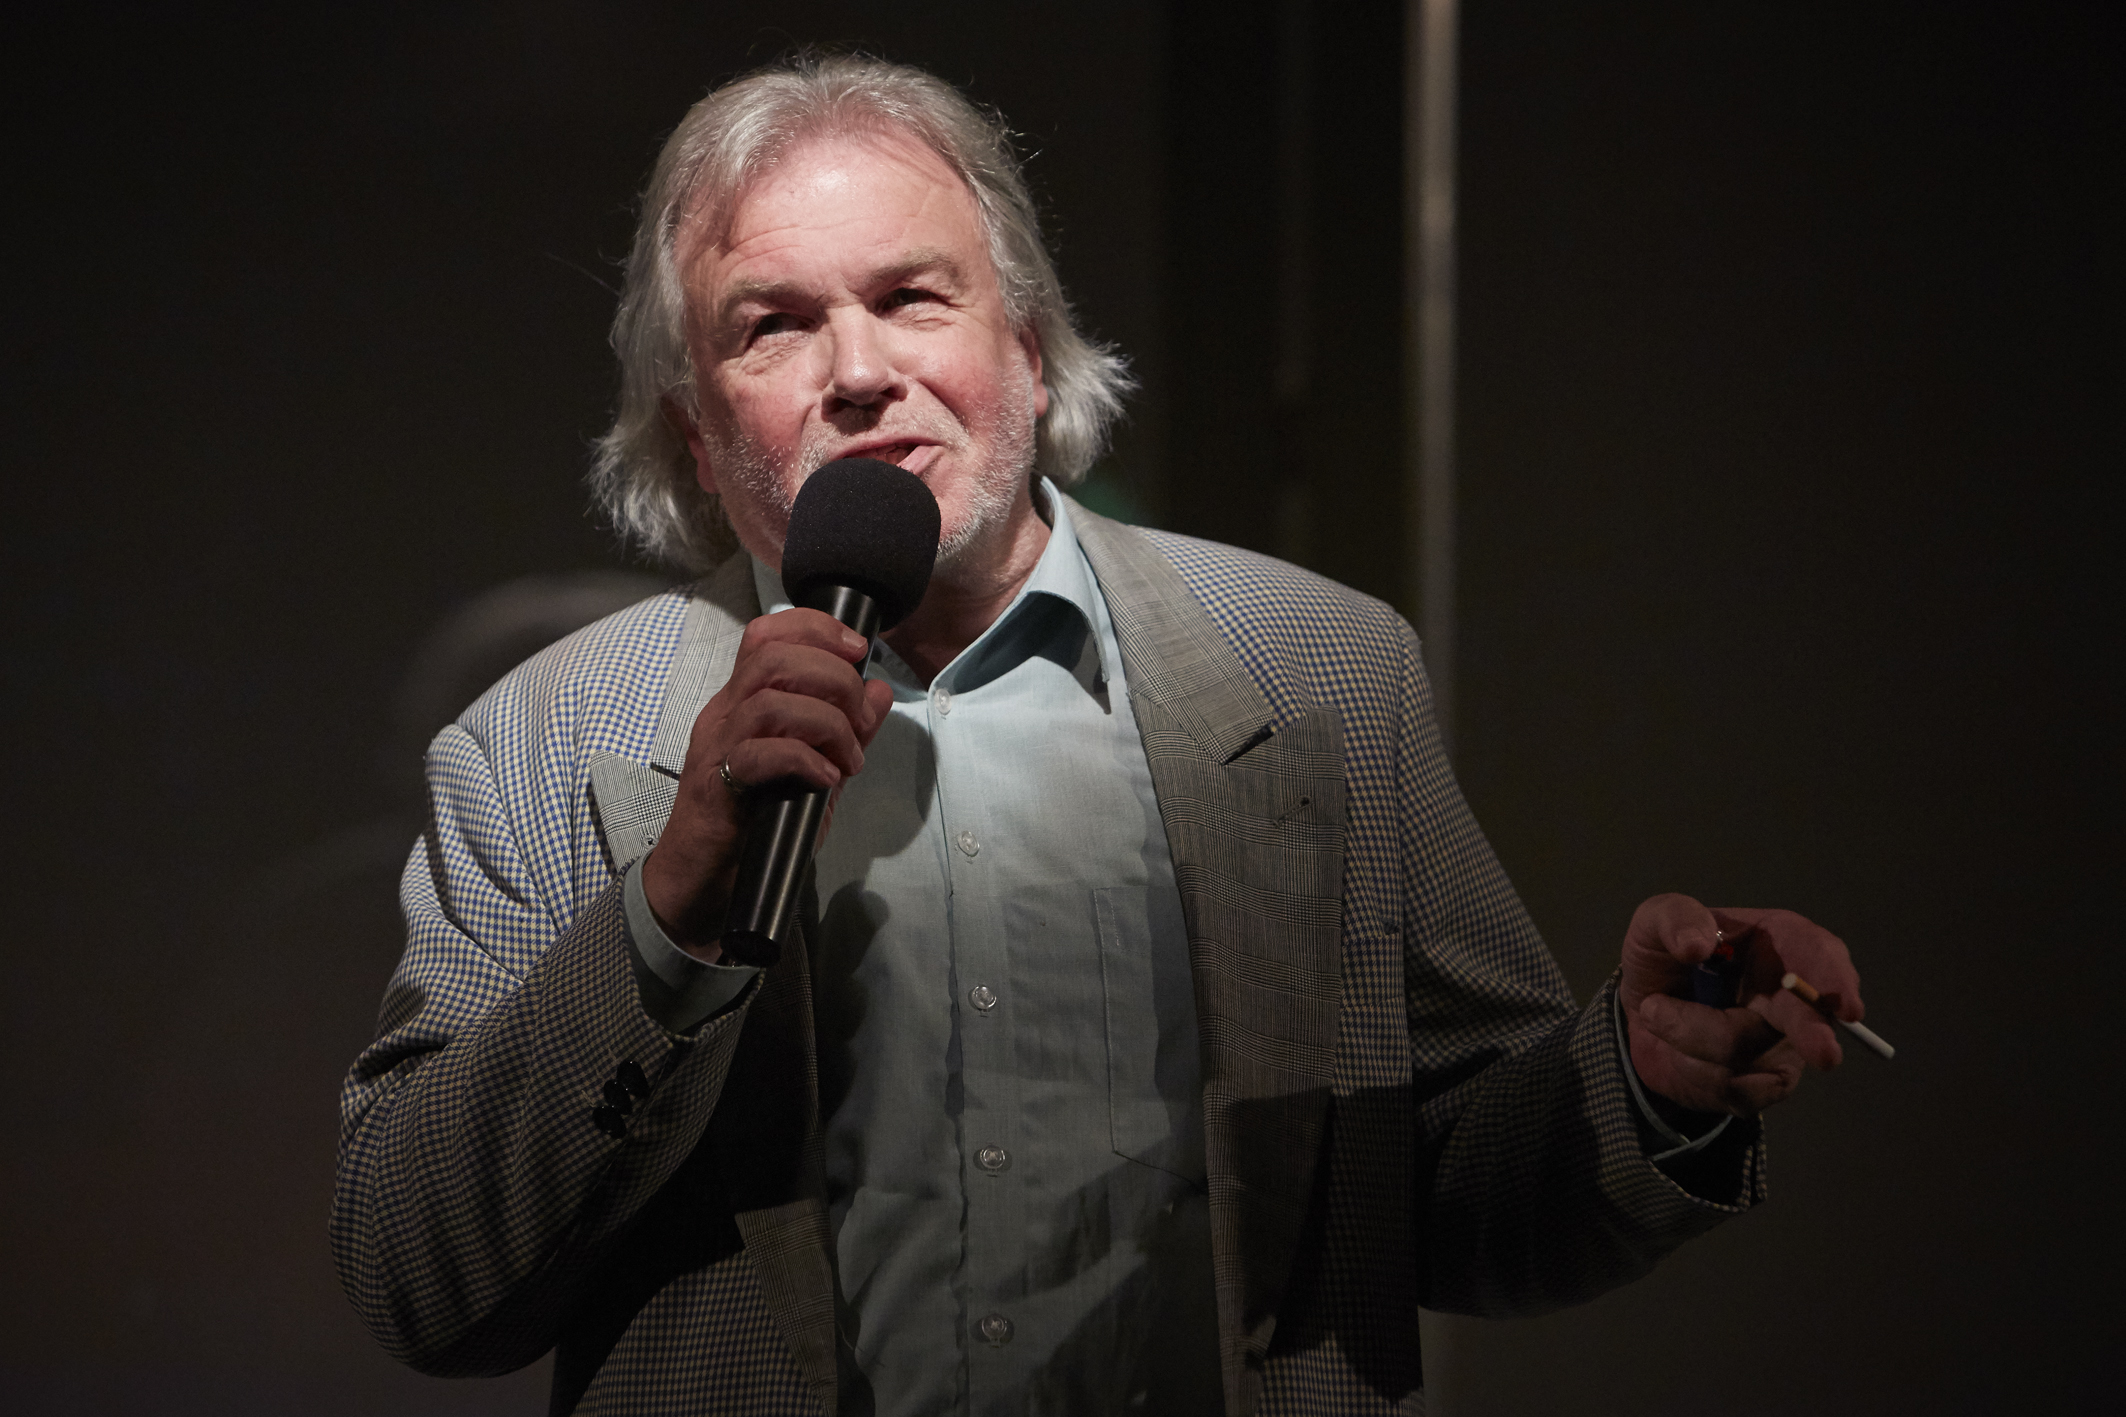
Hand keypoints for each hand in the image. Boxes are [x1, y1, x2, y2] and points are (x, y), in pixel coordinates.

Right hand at [640, 609, 892, 960]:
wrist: (703, 887)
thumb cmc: (755, 829)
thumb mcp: (813, 772)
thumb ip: (845, 731)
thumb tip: (879, 692)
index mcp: (742, 703)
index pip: (767, 634)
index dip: (815, 628)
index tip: (857, 649)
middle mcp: (724, 715)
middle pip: (773, 657)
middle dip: (833, 677)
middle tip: (860, 720)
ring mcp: (716, 748)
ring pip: (770, 701)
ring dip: (827, 723)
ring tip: (848, 759)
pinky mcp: (715, 786)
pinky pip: (761, 753)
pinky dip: (804, 759)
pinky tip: (825, 780)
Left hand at [1619, 893, 1865, 1116]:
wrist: (1638, 1014)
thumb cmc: (1662, 958)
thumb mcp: (1654, 923)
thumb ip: (1674, 919)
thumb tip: (1697, 945)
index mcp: (1778, 944)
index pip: (1819, 955)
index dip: (1835, 978)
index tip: (1842, 1003)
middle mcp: (1790, 995)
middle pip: (1812, 1020)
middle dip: (1814, 1035)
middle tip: (1824, 1055)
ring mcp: (1781, 1043)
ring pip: (1750, 1054)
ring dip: (1691, 1037)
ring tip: (1655, 1012)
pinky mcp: (1763, 1083)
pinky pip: (1739, 1092)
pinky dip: (1695, 1074)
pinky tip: (1678, 1053)